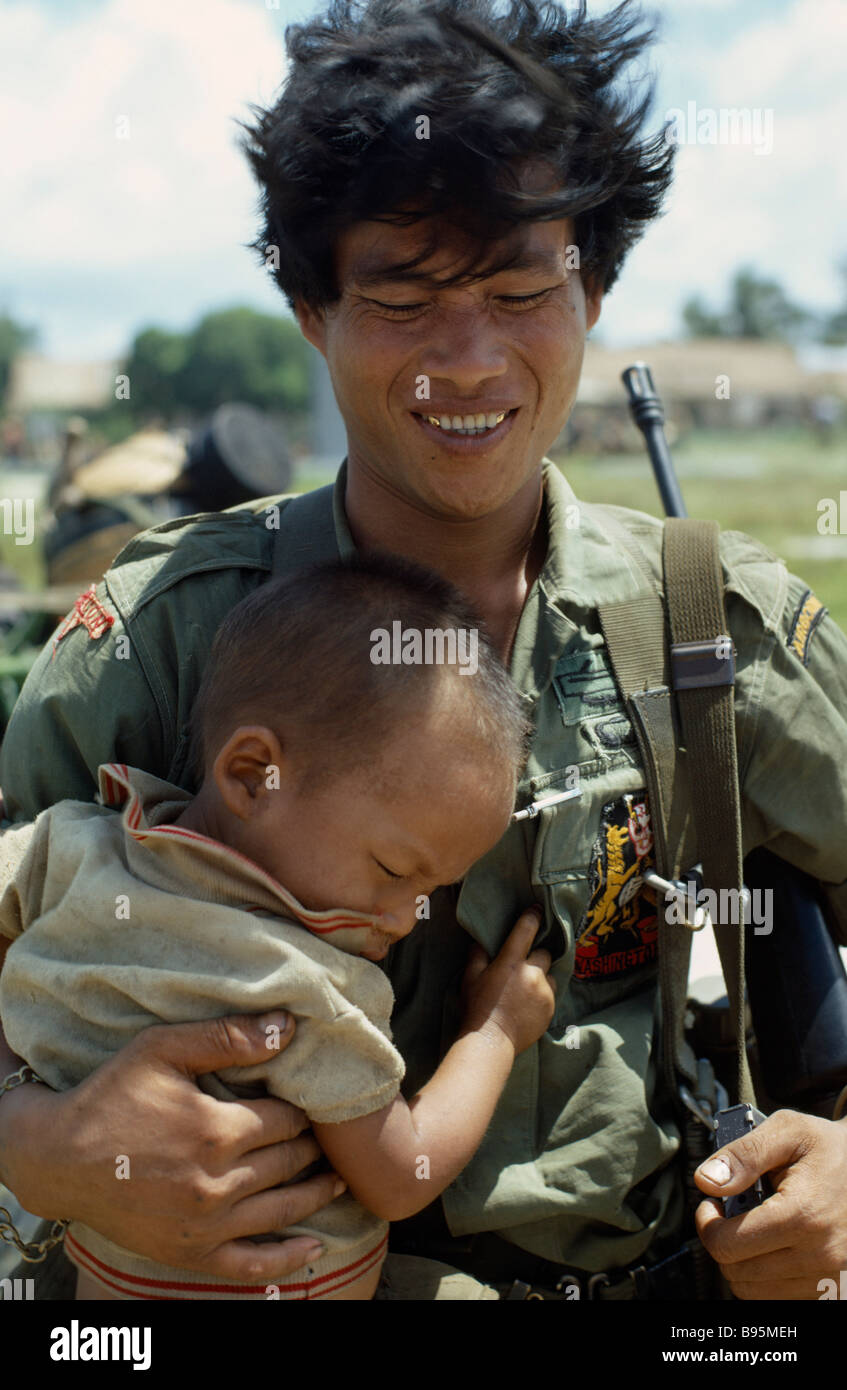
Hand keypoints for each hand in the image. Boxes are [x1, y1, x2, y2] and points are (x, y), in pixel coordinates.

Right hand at [0, 1011, 344, 1281]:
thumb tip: (288, 1026)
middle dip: (311, 1148)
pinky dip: (287, 1257)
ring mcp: (205, 1224)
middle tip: (326, 1139)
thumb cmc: (110, 1096)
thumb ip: (227, 1037)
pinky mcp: (190, 1253)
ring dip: (316, 1194)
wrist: (58, 1158)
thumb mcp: (163, 1049)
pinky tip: (313, 1248)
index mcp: (217, 1130)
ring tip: (336, 1180)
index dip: (302, 1110)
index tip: (309, 1102)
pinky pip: (251, 1263)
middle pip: (289, 1162)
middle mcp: (217, 1183)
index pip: (287, 1120)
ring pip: (282, 1208)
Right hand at [460, 907, 554, 1054]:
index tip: (536, 909)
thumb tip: (481, 940)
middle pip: (544, 953)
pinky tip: (528, 1005)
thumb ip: (477, 954)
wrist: (492, 1041)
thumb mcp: (470, 977)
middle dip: (535, 955)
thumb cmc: (477, 1007)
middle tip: (523, 965)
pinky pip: (551, 995)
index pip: (526, 929)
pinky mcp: (551, 1009)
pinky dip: (542, 995)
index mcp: (512, 962)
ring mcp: (545, 992)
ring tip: (526, 989)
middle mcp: (532, 974)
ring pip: (549, 975)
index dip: (532, 916)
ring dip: (540, 977)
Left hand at [694, 1108, 846, 1298]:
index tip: (712, 1205)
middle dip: (722, 1241)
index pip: (727, 1245)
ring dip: (744, 1261)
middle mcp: (820, 1256)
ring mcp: (830, 1278)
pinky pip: (782, 1297)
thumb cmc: (832, 1149)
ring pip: (756, 1292)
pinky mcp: (835, 1289)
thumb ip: (743, 1155)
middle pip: (737, 1273)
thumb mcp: (789, 1132)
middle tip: (729, 1215)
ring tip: (753, 1228)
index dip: (707, 1223)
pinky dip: (768, 1275)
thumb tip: (706, 1181)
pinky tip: (774, 1245)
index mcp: (803, 1216)